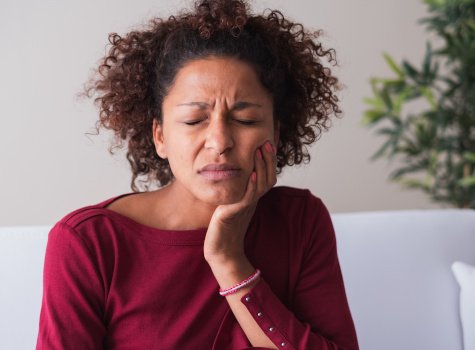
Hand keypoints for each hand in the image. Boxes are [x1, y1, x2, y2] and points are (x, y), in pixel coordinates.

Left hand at [203, 140, 276, 264]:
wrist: (221, 251)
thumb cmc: (224, 228)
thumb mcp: (232, 203)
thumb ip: (238, 189)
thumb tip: (238, 172)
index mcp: (253, 198)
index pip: (267, 176)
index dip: (269, 161)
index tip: (267, 143)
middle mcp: (252, 201)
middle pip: (268, 178)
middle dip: (268, 159)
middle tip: (267, 142)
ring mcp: (245, 208)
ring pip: (260, 185)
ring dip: (261, 167)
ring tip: (259, 151)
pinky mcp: (234, 214)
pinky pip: (247, 198)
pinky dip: (250, 186)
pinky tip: (250, 174)